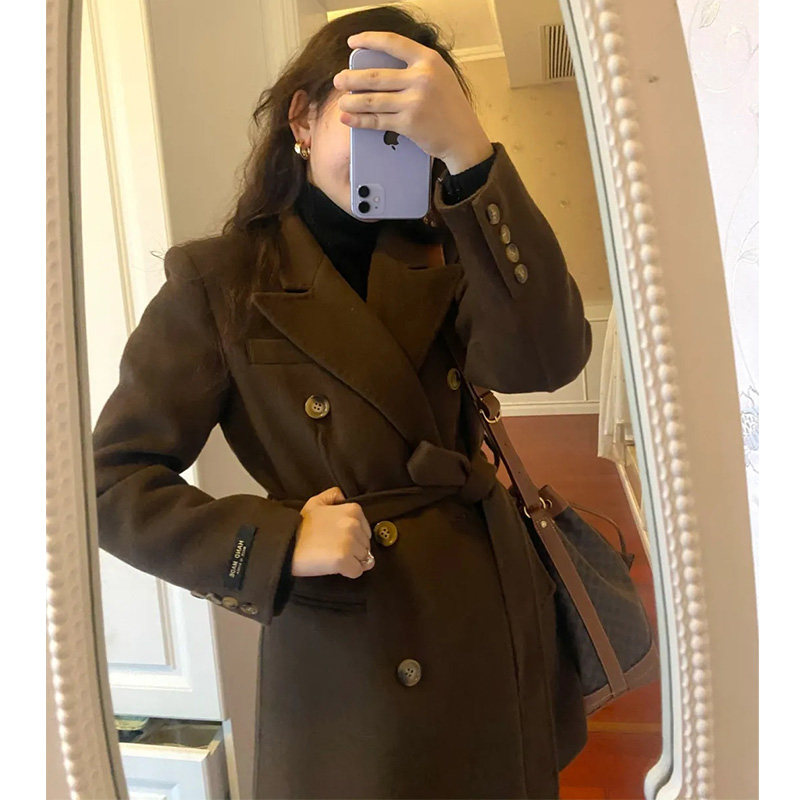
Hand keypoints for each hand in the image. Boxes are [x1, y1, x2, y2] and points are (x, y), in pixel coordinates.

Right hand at [292, 486, 375, 578]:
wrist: (286, 545)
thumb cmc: (300, 526)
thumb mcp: (315, 502)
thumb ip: (332, 495)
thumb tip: (343, 497)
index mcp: (353, 510)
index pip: (366, 531)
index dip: (354, 538)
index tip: (339, 539)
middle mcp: (354, 525)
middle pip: (366, 545)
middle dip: (354, 550)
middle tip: (334, 549)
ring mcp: (350, 543)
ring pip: (363, 559)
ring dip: (352, 561)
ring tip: (333, 557)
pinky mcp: (344, 560)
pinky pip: (357, 571)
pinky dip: (349, 572)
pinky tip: (336, 567)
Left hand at [333, 30, 493, 173]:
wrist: (464, 138)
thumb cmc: (450, 108)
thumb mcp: (439, 77)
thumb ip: (415, 69)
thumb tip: (377, 68)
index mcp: (429, 60)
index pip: (393, 42)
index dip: (368, 40)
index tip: (352, 42)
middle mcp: (422, 77)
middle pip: (376, 75)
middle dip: (352, 78)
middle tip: (339, 79)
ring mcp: (415, 101)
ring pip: (373, 99)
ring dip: (352, 101)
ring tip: (342, 103)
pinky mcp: (408, 123)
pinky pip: (377, 120)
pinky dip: (359, 120)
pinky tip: (348, 119)